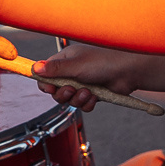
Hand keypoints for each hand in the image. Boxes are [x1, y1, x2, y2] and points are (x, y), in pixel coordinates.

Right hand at [33, 45, 148, 111]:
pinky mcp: (93, 93)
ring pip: (70, 100)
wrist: (129, 71)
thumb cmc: (104, 62)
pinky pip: (83, 105)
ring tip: (88, 92)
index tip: (51, 88)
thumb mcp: (76, 65)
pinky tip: (95, 96)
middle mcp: (72, 71)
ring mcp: (83, 83)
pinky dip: (88, 103)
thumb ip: (55, 69)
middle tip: (72, 90)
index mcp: (65, 60)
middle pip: (56, 90)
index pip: (46, 74)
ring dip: (78, 99)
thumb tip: (34, 68)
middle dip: (64, 94)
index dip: (46, 84)